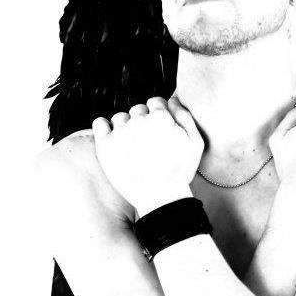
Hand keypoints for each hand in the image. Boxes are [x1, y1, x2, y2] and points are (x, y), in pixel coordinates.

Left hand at [91, 95, 203, 211]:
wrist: (159, 197)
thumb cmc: (180, 172)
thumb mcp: (196, 143)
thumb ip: (186, 116)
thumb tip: (173, 99)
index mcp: (161, 117)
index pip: (155, 102)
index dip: (158, 115)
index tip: (158, 130)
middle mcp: (139, 120)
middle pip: (138, 110)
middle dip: (143, 121)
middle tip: (147, 142)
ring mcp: (121, 132)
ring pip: (120, 117)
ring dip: (126, 126)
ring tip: (133, 146)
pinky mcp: (105, 144)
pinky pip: (100, 123)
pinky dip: (104, 127)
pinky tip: (113, 138)